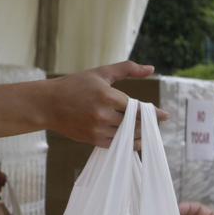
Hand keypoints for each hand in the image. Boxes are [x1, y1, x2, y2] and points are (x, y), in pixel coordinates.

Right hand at [43, 63, 159, 146]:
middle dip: (148, 124)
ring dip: (140, 135)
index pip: (137, 108)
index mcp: (107, 95)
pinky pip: (117, 145)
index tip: (166, 116)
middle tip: (157, 123)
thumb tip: (151, 69)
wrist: (48, 104)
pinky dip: (128, 144)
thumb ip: (127, 69)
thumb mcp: (101, 73)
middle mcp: (103, 114)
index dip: (153, 113)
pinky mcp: (92, 140)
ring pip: (127, 136)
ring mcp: (97, 129)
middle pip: (135, 123)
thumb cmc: (75, 85)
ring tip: (148, 132)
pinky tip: (135, 140)